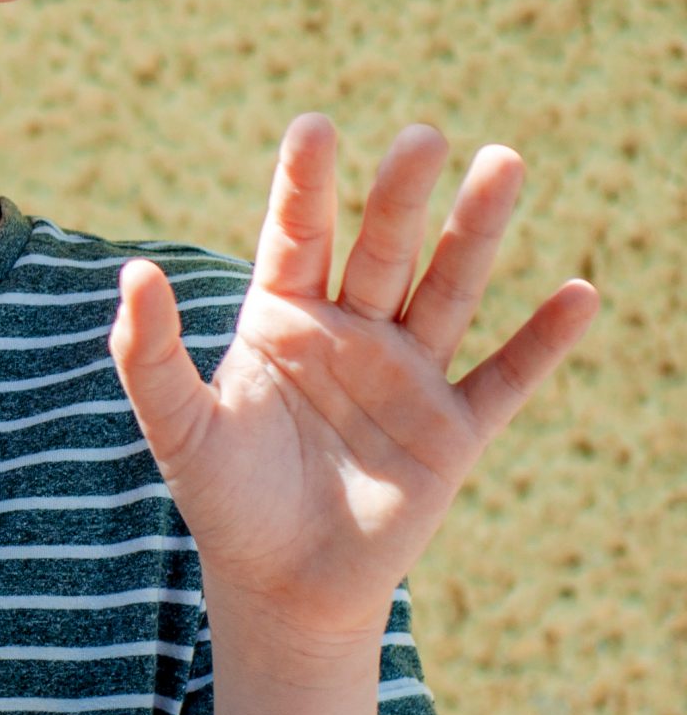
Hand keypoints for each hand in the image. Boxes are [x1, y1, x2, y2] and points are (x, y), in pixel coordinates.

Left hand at [111, 115, 597, 648]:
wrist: (280, 587)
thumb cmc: (223, 499)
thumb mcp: (175, 423)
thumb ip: (147, 350)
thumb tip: (134, 272)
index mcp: (280, 319)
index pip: (297, 235)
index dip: (306, 184)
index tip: (315, 127)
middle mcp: (349, 333)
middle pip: (380, 249)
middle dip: (399, 195)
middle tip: (420, 135)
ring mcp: (406, 377)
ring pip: (447, 290)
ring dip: (476, 231)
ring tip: (503, 162)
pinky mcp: (452, 431)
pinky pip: (504, 378)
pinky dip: (542, 341)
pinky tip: (579, 294)